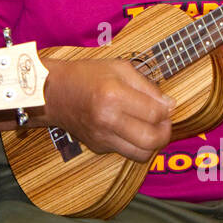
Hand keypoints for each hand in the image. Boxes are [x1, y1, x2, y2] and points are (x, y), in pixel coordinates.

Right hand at [43, 58, 172, 161]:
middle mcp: (107, 120)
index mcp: (113, 96)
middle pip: (152, 139)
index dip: (167, 110)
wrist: (52, 93)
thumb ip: (147, 86)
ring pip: (141, 154)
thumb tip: (170, 105)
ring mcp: (101, 137)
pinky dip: (134, 144)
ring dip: (153, 144)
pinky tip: (130, 129)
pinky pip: (125, 152)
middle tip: (164, 121)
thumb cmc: (85, 76)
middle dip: (165, 132)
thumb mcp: (119, 68)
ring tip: (151, 128)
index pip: (155, 113)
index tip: (166, 105)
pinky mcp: (97, 147)